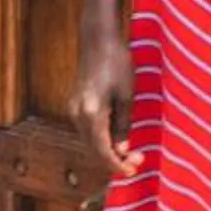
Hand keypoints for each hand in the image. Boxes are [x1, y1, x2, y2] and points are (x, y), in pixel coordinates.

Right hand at [74, 17, 142, 183]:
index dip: (117, 165)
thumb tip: (123, 150)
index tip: (131, 171)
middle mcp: (77, 115)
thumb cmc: (117, 62)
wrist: (98, 39)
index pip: (103, 151)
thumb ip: (124, 125)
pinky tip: (118, 135)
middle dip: (114, 159)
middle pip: (94, 149)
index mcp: (92, 114)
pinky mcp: (75, 104)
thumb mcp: (127, 96)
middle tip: (137, 160)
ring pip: (90, 140)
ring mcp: (73, 109)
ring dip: (108, 149)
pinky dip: (101, 137)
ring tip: (131, 149)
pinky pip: (88, 129)